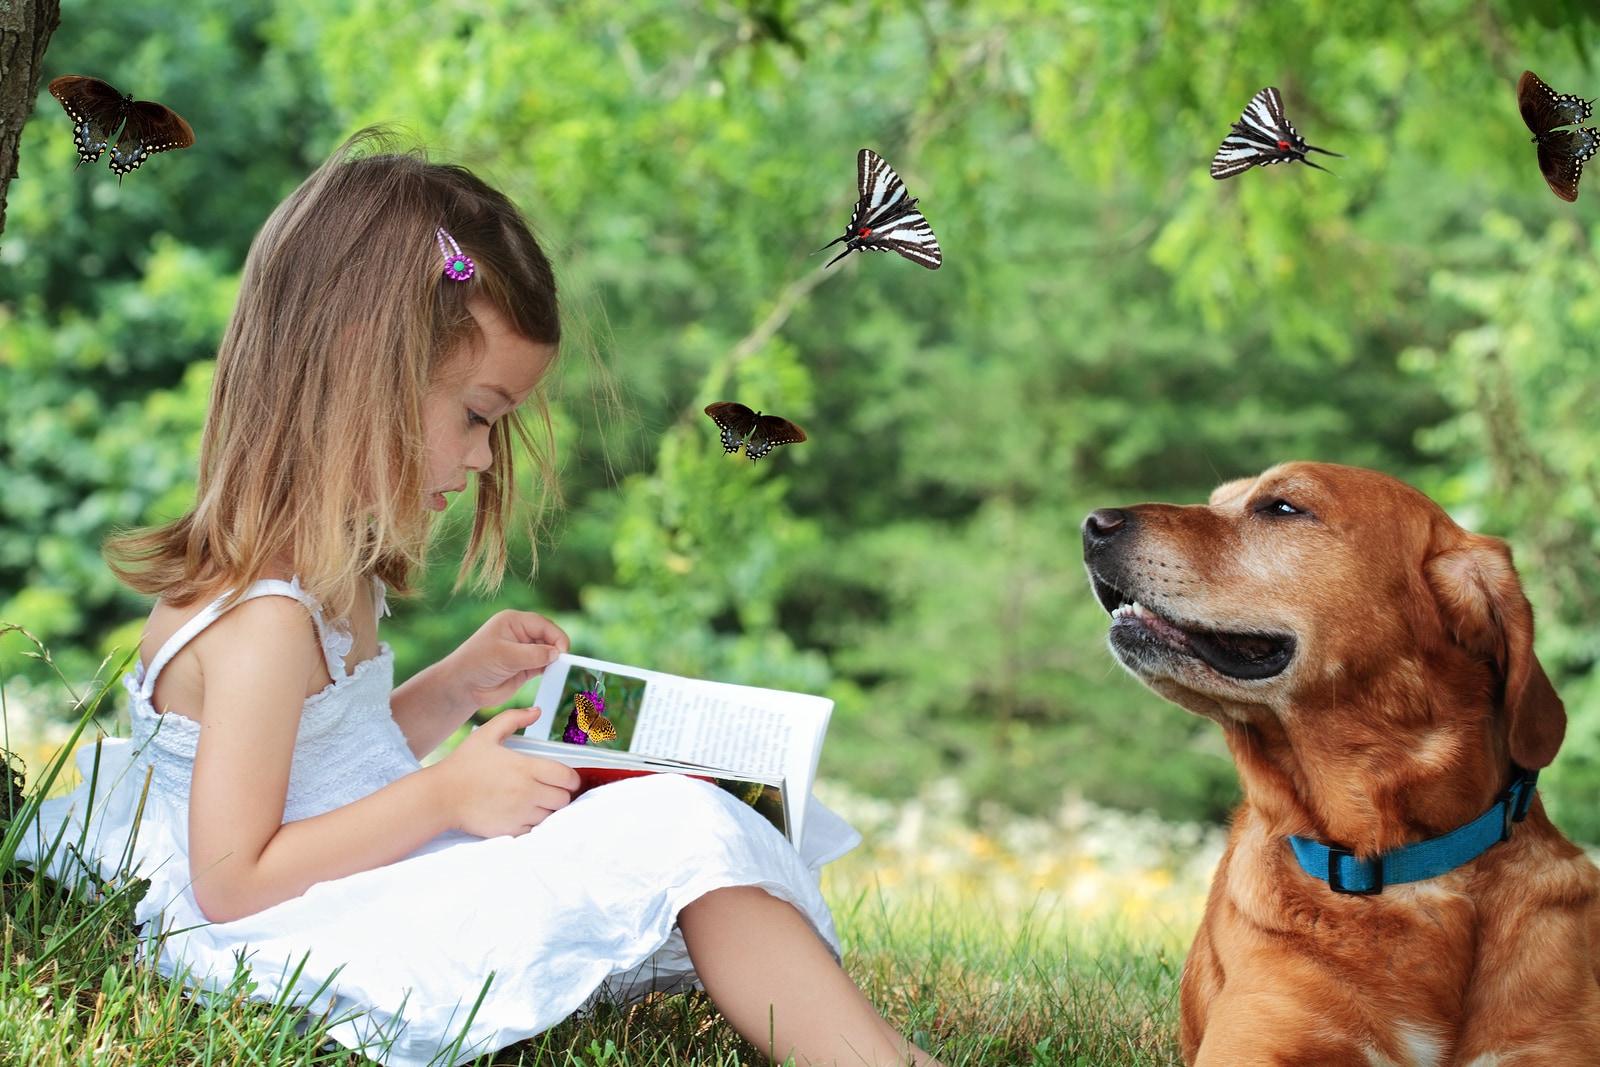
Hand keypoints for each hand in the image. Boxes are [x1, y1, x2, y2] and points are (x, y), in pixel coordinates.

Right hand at [434, 706, 580, 836]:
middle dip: (561, 794)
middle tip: (550, 790)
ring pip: (551, 816)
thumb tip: (537, 711)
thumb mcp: (487, 734)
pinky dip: (533, 824)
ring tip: (536, 801)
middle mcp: (527, 792)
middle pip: (564, 799)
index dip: (571, 779)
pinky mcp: (510, 830)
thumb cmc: (463, 764)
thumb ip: (513, 719)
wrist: (441, 796)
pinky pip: (534, 830)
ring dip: (548, 810)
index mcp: (526, 768)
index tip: (565, 778)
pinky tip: (523, 814)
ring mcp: (520, 814)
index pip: (567, 777)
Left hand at [442, 610, 569, 710]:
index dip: (555, 636)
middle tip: (562, 662)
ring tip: (557, 670)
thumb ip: (532, 654)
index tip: (563, 651)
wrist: (463, 687)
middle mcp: (520, 634)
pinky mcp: (525, 668)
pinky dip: (550, 670)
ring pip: (548, 652)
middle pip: (548, 637)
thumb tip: (556, 653)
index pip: (543, 624)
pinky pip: (544, 666)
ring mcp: (524, 651)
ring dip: (554, 660)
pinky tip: (552, 675)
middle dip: (556, 648)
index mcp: (514, 621)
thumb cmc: (477, 664)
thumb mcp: (505, 656)